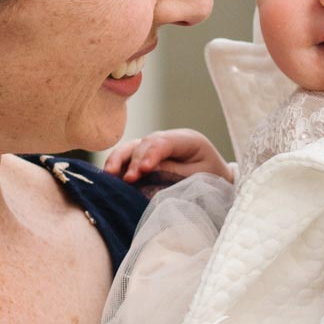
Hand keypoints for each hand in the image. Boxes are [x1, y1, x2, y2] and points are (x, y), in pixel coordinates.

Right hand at [102, 129, 234, 192]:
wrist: (215, 182)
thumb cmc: (211, 180)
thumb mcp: (199, 178)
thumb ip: (175, 173)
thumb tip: (148, 174)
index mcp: (187, 140)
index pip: (164, 143)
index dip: (152, 154)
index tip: (144, 170)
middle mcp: (166, 140)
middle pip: (144, 143)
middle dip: (134, 160)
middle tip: (128, 179)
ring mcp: (152, 148)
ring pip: (130, 148)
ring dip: (118, 161)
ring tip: (109, 175)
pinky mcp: (142, 159)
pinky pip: (126, 160)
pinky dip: (116, 168)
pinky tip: (108, 178)